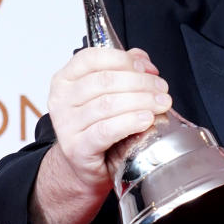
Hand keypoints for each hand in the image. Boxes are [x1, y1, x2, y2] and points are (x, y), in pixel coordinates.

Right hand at [46, 47, 172, 194]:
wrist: (83, 165)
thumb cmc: (97, 125)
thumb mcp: (108, 93)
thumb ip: (124, 70)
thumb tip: (143, 61)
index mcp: (66, 79)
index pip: (92, 58)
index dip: (124, 60)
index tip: (147, 69)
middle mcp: (61, 100)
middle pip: (105, 81)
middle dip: (140, 83)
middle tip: (162, 89)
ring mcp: (66, 125)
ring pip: (108, 104)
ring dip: (141, 101)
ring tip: (161, 104)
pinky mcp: (76, 148)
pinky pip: (106, 130)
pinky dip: (130, 122)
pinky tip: (146, 119)